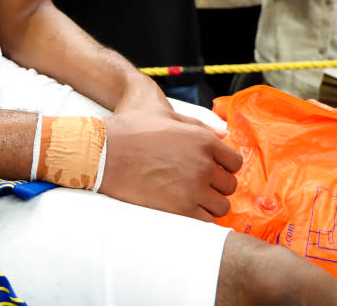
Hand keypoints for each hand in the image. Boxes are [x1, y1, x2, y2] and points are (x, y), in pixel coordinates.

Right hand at [100, 104, 241, 220]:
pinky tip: (184, 208)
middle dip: (216, 185)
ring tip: (190, 197)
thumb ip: (198, 125)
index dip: (223, 165)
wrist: (102, 152)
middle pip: (229, 185)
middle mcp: (203, 165)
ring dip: (209, 203)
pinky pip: (206, 221)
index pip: (234, 162)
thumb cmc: (131, 129)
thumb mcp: (166, 115)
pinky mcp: (180, 209)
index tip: (210, 168)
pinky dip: (200, 217)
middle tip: (196, 183)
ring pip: (221, 206)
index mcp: (203, 140)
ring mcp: (193, 189)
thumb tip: (224, 134)